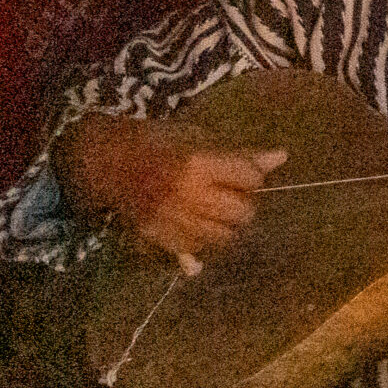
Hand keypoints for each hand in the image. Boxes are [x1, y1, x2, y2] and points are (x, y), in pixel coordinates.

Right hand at [56, 114, 286, 275]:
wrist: (105, 161)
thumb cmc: (155, 142)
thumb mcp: (197, 137)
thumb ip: (239, 154)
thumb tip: (282, 157)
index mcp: (197, 164)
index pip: (250, 179)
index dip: (249, 175)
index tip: (238, 172)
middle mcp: (188, 196)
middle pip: (242, 212)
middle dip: (242, 203)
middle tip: (227, 192)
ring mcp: (174, 220)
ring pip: (224, 237)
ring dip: (225, 224)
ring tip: (212, 209)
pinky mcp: (160, 238)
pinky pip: (199, 249)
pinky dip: (203, 239)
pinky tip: (195, 223)